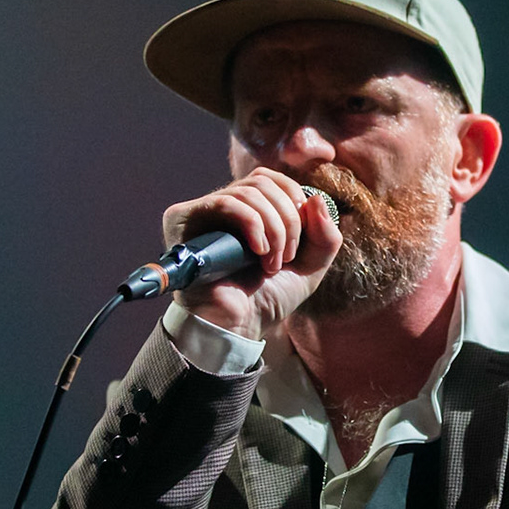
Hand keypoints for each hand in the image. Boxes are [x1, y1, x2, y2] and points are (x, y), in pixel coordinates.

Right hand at [160, 167, 342, 338]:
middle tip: (287, 257)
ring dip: (273, 228)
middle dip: (288, 219)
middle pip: (263, 182)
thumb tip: (317, 199)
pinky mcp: (183, 220)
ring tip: (272, 263)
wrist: (238, 328)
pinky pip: (224, 203)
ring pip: (248, 192)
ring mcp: (201, 212)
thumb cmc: (266, 299)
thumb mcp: (310, 267)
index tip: (300, 241)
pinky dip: (252, 224)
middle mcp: (223, 206)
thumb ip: (325, 236)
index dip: (295, 201)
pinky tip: (258, 252)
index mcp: (248, 210)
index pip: (273, 180)